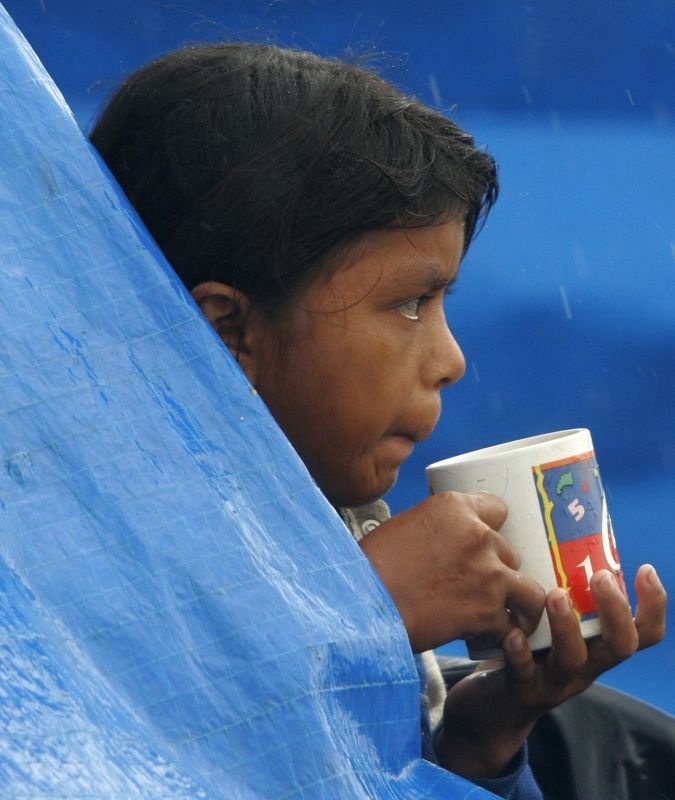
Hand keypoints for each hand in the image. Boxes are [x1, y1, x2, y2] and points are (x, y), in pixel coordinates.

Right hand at [358, 491, 546, 651]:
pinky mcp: (487, 612)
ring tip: (508, 615)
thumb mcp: (407, 526)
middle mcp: (478, 536)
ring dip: (518, 604)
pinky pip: (510, 625)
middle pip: (510, 552)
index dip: (493, 528)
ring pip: (529, 590)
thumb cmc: (373, 567)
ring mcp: (488, 575)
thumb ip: (439, 529)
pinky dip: (499, 634)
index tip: (487, 543)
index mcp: (454, 508)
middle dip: (498, 570)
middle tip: (481, 586)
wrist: (362, 605)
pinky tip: (482, 637)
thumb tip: (450, 543)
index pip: (498, 508)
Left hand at [435, 564, 666, 779]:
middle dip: (615, 611)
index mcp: (597, 647)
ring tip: (555, 595)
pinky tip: (513, 634)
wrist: (493, 710)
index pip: (643, 633)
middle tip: (601, 576)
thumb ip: (559, 590)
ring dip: (566, 626)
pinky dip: (520, 653)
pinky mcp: (520, 689)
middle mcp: (584, 665)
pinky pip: (523, 673)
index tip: (646, 569)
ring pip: (572, 659)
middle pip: (619, 647)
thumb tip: (553, 530)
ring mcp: (554, 680)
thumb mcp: (553, 625)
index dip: (654, 606)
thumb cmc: (527, 652)